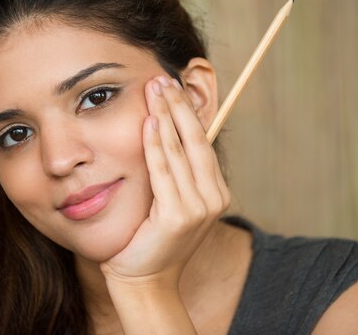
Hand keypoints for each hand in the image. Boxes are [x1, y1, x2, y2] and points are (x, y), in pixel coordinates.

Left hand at [100, 75, 229, 287]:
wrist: (142, 279)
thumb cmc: (150, 237)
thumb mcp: (169, 200)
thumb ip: (174, 171)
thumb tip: (165, 130)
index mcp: (214, 191)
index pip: (200, 142)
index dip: (187, 112)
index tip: (172, 85)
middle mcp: (212, 198)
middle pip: (195, 140)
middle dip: (178, 106)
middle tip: (163, 77)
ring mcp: (198, 209)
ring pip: (179, 152)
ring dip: (166, 117)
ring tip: (154, 89)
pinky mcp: (177, 217)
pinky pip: (163, 173)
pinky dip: (156, 146)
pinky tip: (149, 122)